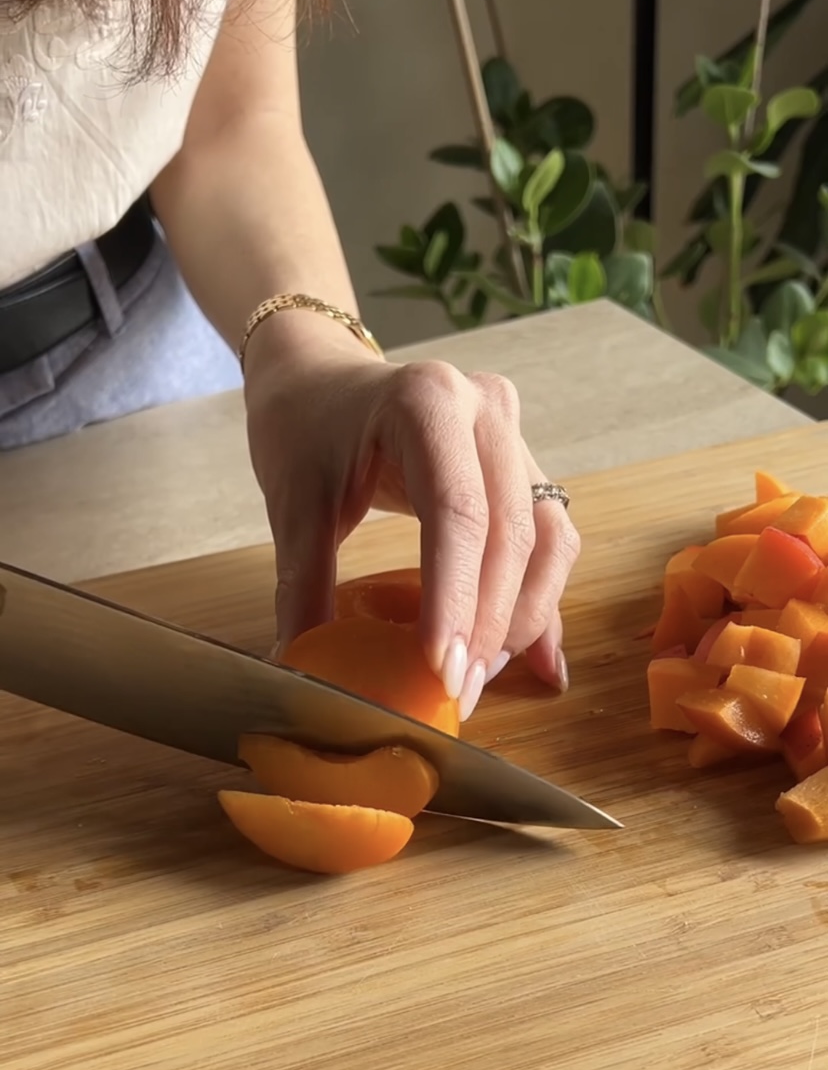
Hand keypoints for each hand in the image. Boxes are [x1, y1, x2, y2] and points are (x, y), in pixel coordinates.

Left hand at [244, 335, 579, 720]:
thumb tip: (299, 670)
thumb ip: (302, 585)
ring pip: (547, 540)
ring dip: (523, 618)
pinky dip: (542, 602)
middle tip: (457, 691)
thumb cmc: (304, 427)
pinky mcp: (524, 466)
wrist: (320, 377)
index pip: (457, 512)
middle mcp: (485, 410)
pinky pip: (550, 540)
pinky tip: (537, 662)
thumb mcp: (292, 502)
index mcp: (426, 401)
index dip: (455, 598)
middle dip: (489, 624)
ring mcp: (514, 435)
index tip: (442, 669)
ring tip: (481, 676)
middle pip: (511, 532)